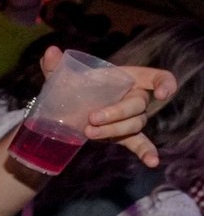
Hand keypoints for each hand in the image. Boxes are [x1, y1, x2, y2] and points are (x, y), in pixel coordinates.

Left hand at [41, 48, 176, 167]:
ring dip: (113, 130)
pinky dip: (146, 152)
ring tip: (88, 132)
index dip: (164, 83)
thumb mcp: (61, 77)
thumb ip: (55, 65)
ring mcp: (130, 118)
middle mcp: (133, 97)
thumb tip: (50, 52)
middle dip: (116, 113)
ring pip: (134, 124)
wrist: (63, 111)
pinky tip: (151, 162)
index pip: (155, 77)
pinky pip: (139, 143)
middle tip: (91, 118)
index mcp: (126, 78)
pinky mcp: (123, 136)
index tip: (162, 94)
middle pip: (138, 105)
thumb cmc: (69, 88)